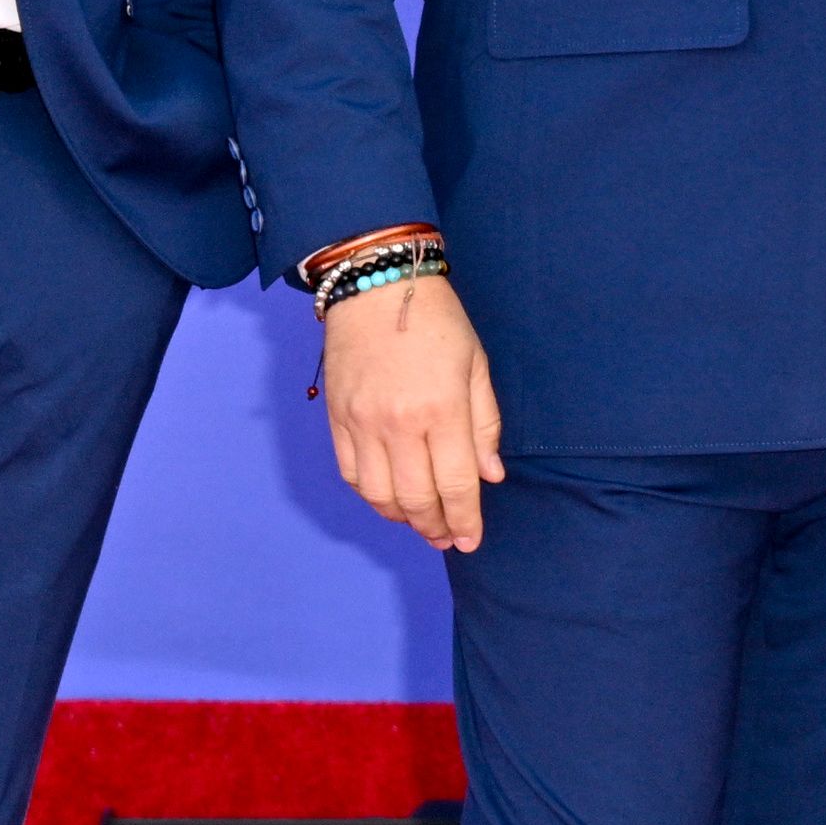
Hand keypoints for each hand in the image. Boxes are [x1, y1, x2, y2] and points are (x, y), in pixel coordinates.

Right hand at [319, 272, 504, 552]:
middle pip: (416, 498)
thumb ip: (484, 425)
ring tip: (420, 522)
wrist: (376, 284)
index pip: (455, 484)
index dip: (465, 520)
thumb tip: (489, 476)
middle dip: (435, 527)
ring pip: (378, 495)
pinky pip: (351, 473)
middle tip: (447, 538)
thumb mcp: (476, 366)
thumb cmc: (437, 321)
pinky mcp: (336, 418)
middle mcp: (398, 424)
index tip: (471, 540)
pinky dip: (370, 495)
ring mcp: (362, 423)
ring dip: (401, 518)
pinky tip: (389, 497)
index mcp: (442, 410)